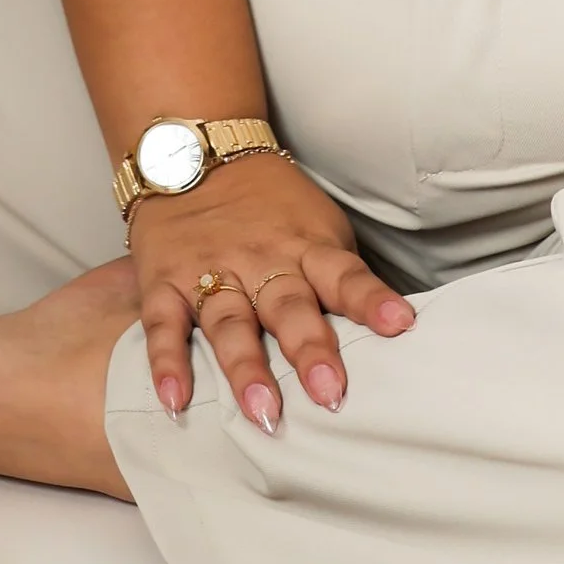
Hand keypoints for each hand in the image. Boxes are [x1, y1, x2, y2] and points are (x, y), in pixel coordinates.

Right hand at [129, 155, 413, 428]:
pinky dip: (167, 362)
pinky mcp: (165, 283)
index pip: (345, 275)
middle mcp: (260, 262)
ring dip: (245, 367)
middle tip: (329, 393)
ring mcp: (210, 272)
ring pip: (230, 322)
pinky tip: (174, 400)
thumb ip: (337, 276)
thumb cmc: (268, 204)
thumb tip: (388, 330)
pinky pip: (164, 325)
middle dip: (309, 349)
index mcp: (306, 247)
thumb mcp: (315, 226)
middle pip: (288, 306)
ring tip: (262, 411)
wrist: (194, 152)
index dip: (371, 300)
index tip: (399, 325)